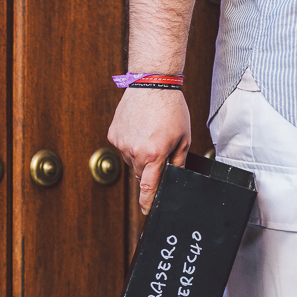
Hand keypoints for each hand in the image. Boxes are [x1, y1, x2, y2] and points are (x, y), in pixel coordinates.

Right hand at [107, 88, 190, 213]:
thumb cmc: (171, 108)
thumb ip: (178, 162)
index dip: (148, 202)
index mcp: (154, 154)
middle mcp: (135, 151)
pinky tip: (139, 130)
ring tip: (149, 135)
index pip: (148, 187)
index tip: (146, 211)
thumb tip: (174, 177)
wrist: (151, 84)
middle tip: (159, 151)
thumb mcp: (183, 137)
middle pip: (141, 174)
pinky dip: (130, 144)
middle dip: (150, 169)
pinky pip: (122, 148)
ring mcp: (121, 143)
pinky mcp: (113, 135)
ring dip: (140, 156)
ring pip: (131, 161)